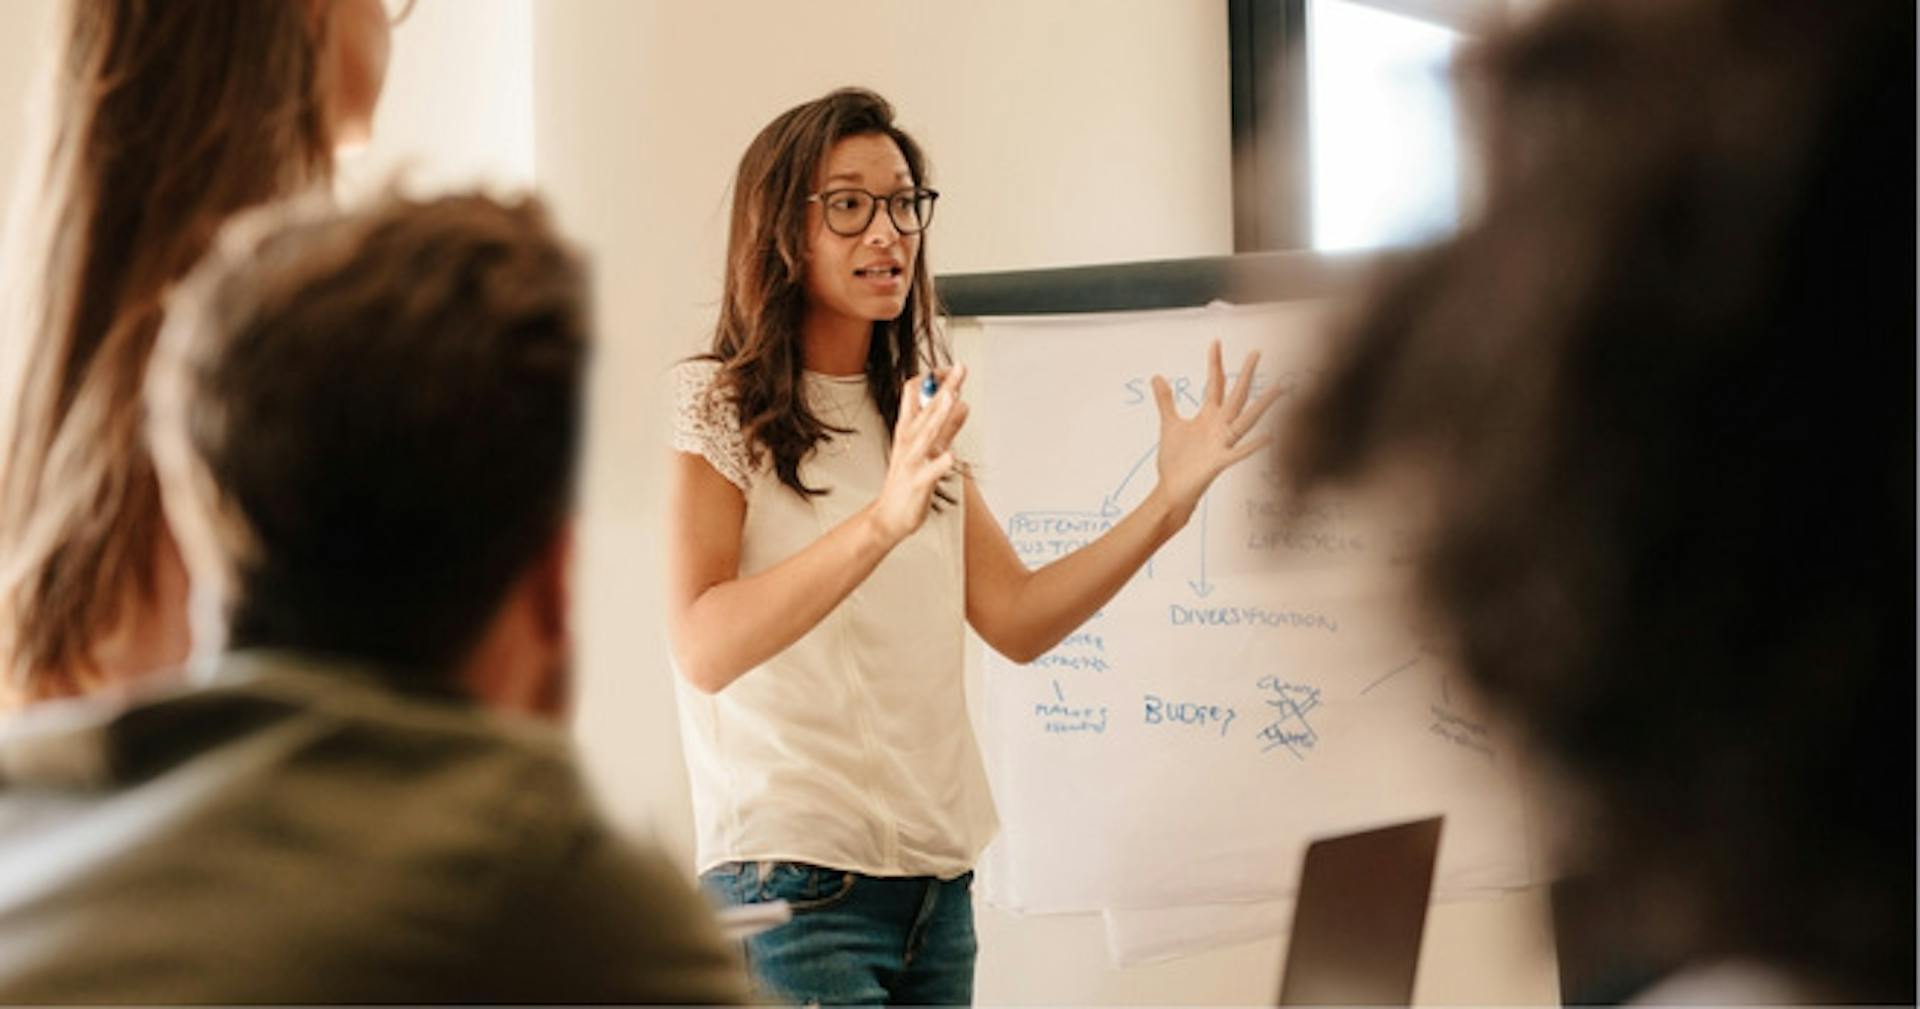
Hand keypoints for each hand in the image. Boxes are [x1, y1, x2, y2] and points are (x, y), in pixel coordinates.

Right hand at [867, 364, 969, 545]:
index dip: (933, 379)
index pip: (914, 393)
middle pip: (926, 408)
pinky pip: (929, 472)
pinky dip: (940, 463)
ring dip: (939, 416)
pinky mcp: (917, 483)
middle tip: (960, 368)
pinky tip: (951, 456)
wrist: (888, 516)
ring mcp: (911, 462)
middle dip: (943, 388)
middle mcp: (908, 441)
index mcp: (908, 429)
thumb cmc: (908, 480)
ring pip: (926, 435)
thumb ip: (947, 427)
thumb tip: (963, 402)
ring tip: (953, 398)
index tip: (951, 368)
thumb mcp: (928, 449)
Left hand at [1151, 341, 1282, 522]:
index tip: (1216, 342)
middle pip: (1236, 395)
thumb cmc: (1175, 460)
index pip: (1215, 384)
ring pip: (1246, 419)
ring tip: (1279, 389)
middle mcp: (1219, 426)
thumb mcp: (1169, 424)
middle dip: (1245, 374)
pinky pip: (1240, 451)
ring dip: (1262, 405)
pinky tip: (1269, 436)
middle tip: (1256, 352)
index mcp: (1208, 416)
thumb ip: (1166, 400)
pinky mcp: (1220, 461)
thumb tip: (1157, 377)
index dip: (1215, 363)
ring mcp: (1222, 442)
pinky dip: (1254, 445)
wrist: (1173, 489)